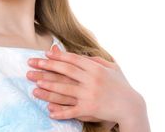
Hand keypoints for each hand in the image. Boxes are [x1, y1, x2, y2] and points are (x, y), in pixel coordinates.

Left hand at [27, 46, 149, 130]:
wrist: (131, 106)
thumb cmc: (121, 86)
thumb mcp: (112, 68)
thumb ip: (96, 60)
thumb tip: (81, 55)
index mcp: (96, 68)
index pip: (73, 59)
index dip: (58, 56)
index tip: (46, 54)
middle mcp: (91, 80)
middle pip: (65, 71)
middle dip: (47, 66)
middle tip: (33, 63)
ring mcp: (90, 95)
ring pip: (64, 90)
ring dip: (48, 86)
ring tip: (35, 84)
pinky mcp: (90, 110)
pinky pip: (72, 111)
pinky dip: (60, 112)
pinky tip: (49, 111)